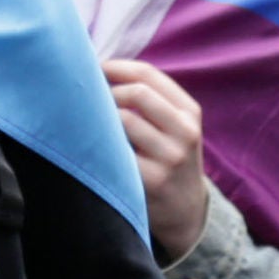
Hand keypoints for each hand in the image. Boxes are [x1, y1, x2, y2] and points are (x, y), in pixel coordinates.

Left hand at [108, 58, 210, 262]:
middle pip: (137, 93)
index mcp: (189, 112)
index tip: (93, 69)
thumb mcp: (175, 126)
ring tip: (91, 125)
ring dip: (101, 118)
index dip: (115, 67)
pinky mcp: (153, 180)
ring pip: (124, 120)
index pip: (148, 74)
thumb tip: (98, 69)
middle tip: (89, 101)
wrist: (186, 211)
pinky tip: (94, 147)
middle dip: (107, 92)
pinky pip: (117, 152)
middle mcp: (185, 132)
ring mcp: (170, 157)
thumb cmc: (168, 157)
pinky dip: (101, 144)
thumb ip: (149, 98)